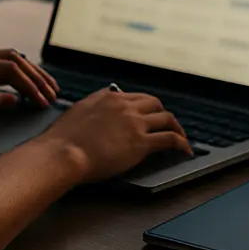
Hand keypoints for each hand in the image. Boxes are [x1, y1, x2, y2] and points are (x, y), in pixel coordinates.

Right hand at [40, 88, 190, 182]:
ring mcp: (134, 122)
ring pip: (166, 119)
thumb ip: (92, 106)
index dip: (144, 106)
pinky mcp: (141, 142)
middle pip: (154, 103)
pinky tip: (185, 150)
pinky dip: (181, 143)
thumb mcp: (76, 112)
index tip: (147, 115)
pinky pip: (170, 139)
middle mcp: (124, 105)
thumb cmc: (63, 139)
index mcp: (108, 96)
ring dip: (176, 128)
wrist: (63, 153)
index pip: (134, 97)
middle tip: (166, 124)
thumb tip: (97, 106)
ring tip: (181, 137)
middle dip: (162, 113)